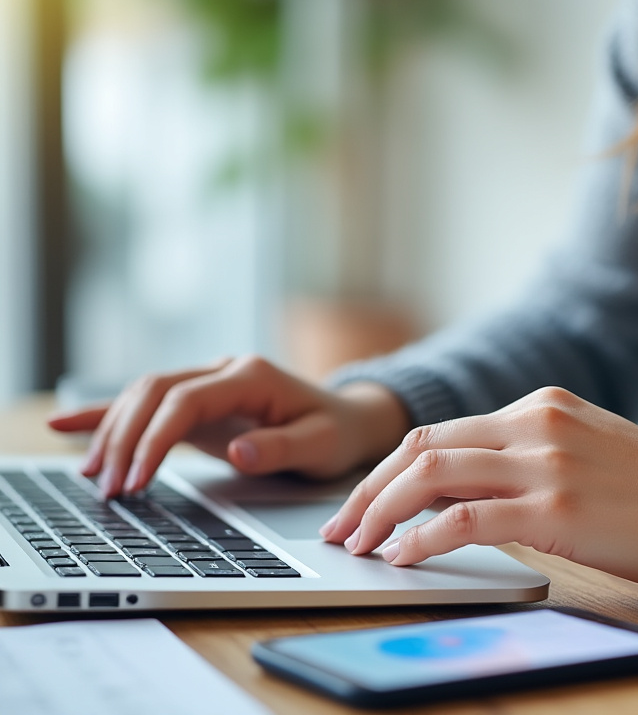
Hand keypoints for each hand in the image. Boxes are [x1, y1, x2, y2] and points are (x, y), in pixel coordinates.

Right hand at [47, 356, 410, 498]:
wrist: (348, 420)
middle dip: (125, 438)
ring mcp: (209, 382)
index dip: (155, 438)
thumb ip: (279, 447)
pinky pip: (148, 402)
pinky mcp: (199, 402)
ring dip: (113, 431)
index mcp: (251, 376)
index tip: (137, 479)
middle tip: (109, 487)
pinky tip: (67, 424)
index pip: (185, 400)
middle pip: (154, 392)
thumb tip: (237, 450)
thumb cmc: (337, 433)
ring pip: (144, 395)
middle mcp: (225, 371)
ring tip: (93, 476)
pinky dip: (109, 413)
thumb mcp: (320, 445)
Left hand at [321, 387, 637, 595]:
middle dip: (368, 489)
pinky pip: (465, 518)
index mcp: (542, 405)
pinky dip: (422, 538)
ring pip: (432, 475)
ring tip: (358, 545)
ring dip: (381, 512)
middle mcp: (537, 423)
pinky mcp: (559, 508)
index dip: (391, 470)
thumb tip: (475, 491)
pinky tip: (401, 558)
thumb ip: (534, 455)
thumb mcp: (591, 451)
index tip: (365, 503)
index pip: (441, 432)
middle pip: (422, 447)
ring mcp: (547, 463)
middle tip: (341, 526)